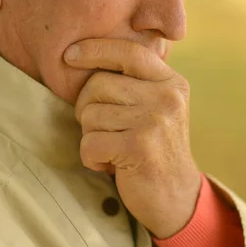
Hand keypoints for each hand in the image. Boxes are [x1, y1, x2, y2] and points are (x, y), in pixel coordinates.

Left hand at [64, 39, 201, 238]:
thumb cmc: (154, 148)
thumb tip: (84, 55)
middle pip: (98, 84)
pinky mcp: (140, 146)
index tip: (69, 55)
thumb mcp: (156, 107)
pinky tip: (110, 165)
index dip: (95, 49)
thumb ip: (134, 82)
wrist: (176, 197)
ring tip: (112, 149)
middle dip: (86, 108)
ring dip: (90, 136)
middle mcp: (167, 96)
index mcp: (171, 82)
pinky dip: (91, 158)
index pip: (129, 51)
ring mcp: (156, 120)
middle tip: (101, 129)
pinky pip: (89, 142)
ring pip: (90, 114)